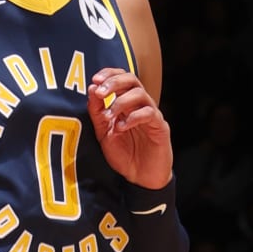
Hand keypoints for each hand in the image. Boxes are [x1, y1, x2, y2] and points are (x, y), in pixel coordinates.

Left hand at [87, 69, 173, 191]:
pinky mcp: (160, 127)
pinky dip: (133, 117)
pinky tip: (121, 127)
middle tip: (101, 92)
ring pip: (141, 94)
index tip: (95, 79)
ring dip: (121, 102)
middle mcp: (140, 106)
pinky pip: (149, 113)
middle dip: (114, 82)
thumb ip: (97, 113)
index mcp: (127, 104)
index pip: (121, 78)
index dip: (109, 74)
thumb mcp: (103, 133)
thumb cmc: (125, 155)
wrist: (140, 178)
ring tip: (109, 116)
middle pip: (132, 80)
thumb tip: (92, 88)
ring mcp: (151, 115)